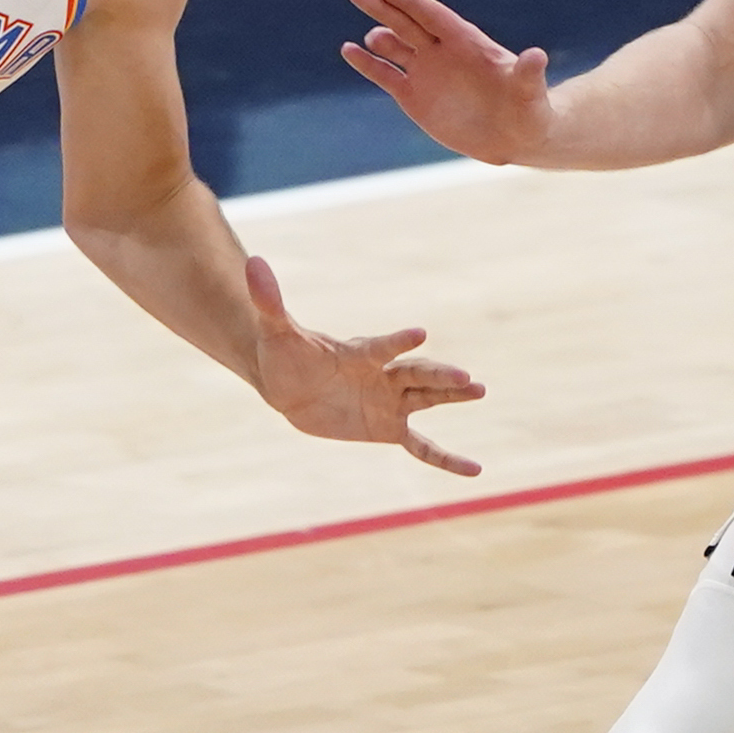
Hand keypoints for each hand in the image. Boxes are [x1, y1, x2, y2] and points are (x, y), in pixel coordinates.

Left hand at [246, 254, 487, 475]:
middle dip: (440, 376)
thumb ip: (270, 302)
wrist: (288, 385)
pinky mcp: (388, 428)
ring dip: (453, 396)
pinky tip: (473, 469)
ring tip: (480, 390)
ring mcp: (389, 401)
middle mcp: (383, 375)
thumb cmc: (284, 354)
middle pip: (416, 373)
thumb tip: (253, 263)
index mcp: (360, 353)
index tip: (419, 333)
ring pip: (427, 400)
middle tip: (466, 377)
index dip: (398, 341)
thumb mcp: (275, 331)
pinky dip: (445, 458)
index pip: (382, 347)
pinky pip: (421, 446)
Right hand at [342, 0, 551, 164]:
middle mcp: (442, 52)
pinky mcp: (414, 96)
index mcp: (467, 43)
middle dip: (382, 7)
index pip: (432, 15)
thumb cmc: (529, 110)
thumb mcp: (530, 92)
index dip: (408, 0)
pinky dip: (367, 64)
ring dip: (379, 37)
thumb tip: (536, 56)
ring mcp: (426, 72)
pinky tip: (349, 51)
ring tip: (369, 38)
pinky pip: (386, 75)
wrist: (517, 135)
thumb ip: (527, 74)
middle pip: (406, 23)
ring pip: (394, 46)